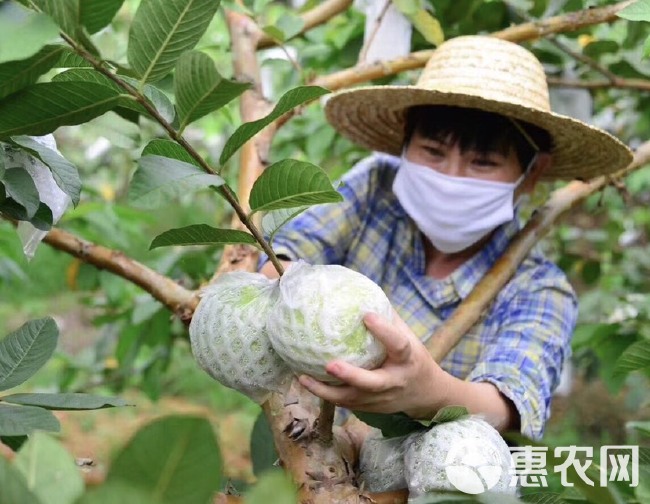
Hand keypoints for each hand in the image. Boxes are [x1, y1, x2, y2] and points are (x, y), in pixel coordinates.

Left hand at [298, 310, 449, 418]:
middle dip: (351, 375)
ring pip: (352, 398)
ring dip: (326, 390)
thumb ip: (388, 319)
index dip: (384, 331)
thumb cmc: (412, 358)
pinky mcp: (369, 408)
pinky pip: (345, 403)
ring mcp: (381, 399)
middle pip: (372, 383)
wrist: (425, 395)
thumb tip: (363, 293)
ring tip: (303, 377)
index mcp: (407, 359)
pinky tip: (306, 381)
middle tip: (330, 364)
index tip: (366, 315)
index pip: (398, 345)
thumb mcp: (408, 338)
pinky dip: (325, 394)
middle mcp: (394, 381)